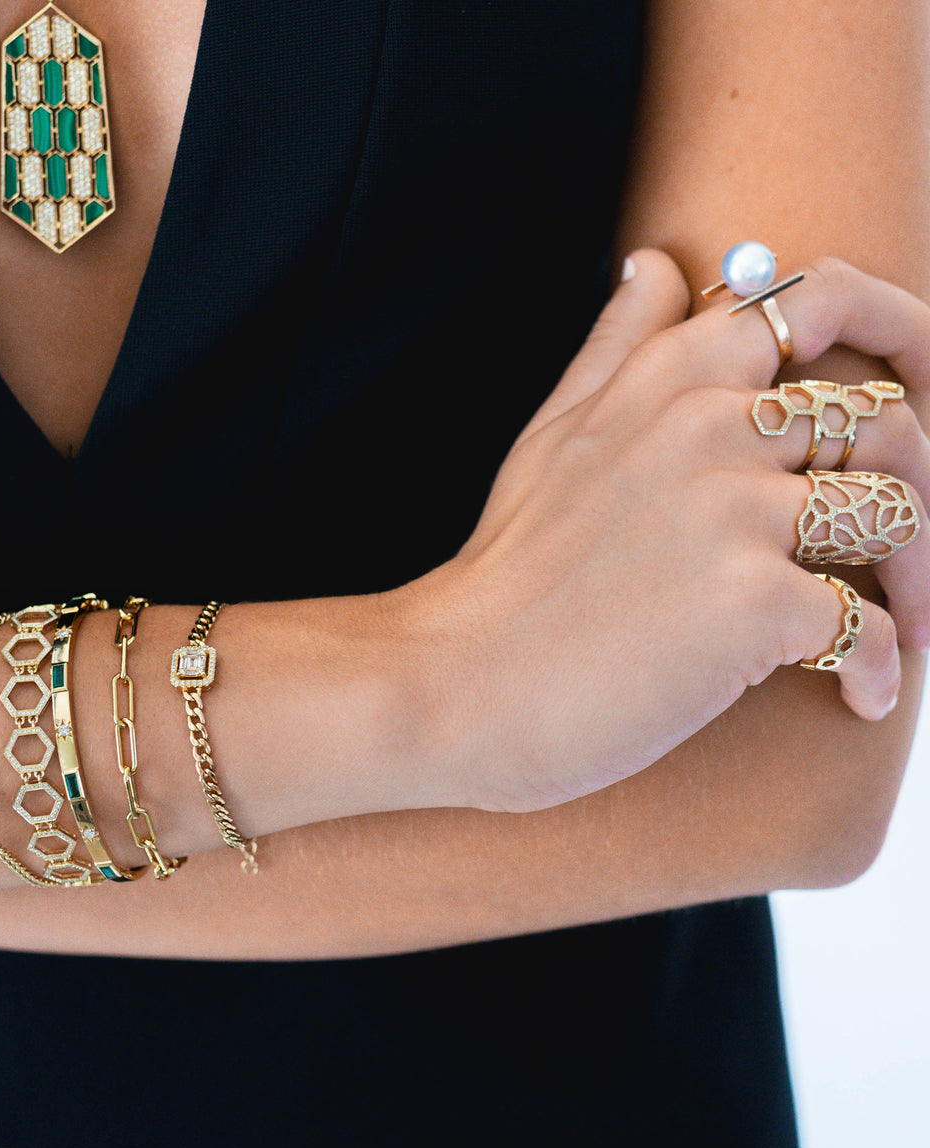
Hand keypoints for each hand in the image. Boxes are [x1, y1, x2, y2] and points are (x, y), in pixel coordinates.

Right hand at [400, 251, 929, 811]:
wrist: (456, 682)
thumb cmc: (508, 572)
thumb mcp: (552, 436)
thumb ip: (618, 347)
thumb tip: (653, 261)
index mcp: (668, 380)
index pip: (821, 306)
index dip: (893, 341)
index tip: (900, 415)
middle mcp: (710, 427)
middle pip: (886, 424)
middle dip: (920, 494)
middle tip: (908, 562)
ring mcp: (732, 511)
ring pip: (898, 514)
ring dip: (918, 585)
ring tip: (902, 632)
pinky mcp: (750, 603)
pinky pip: (868, 622)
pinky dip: (879, 665)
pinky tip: (860, 696)